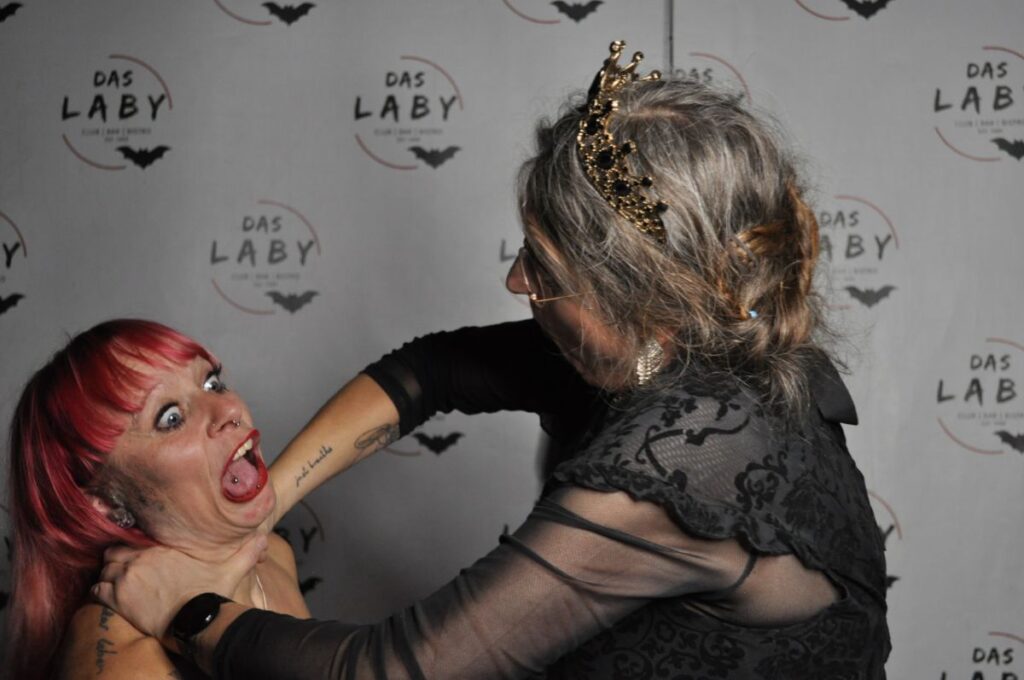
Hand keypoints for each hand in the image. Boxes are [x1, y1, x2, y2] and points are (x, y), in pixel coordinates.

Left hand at [92, 534, 267, 639]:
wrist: (196, 620)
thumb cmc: (210, 595)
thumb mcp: (232, 569)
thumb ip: (246, 551)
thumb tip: (263, 538)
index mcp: (163, 549)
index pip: (136, 537)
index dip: (132, 545)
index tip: (135, 551)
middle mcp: (141, 559)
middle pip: (114, 552)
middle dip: (117, 558)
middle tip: (123, 566)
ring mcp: (127, 579)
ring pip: (104, 570)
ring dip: (108, 575)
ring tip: (115, 581)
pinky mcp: (118, 600)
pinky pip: (98, 590)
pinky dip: (100, 592)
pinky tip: (107, 595)